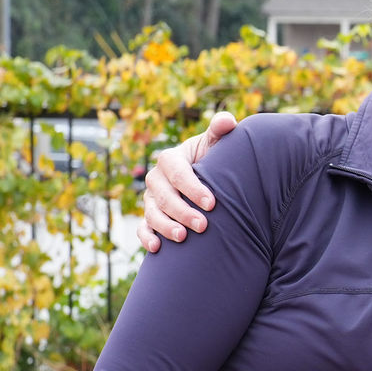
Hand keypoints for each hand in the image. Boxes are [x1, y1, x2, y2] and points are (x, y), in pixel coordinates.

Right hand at [137, 111, 237, 251]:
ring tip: (183, 239)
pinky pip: (143, 228)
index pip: (178, 173)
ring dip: (165, 226)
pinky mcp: (150, 217)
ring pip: (152, 213)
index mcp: (170, 159)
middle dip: (182, 211)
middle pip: (165, 196)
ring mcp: (151, 199)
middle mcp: (156, 179)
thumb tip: (228, 121)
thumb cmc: (213, 160)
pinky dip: (147, 238)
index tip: (212, 203)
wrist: (205, 179)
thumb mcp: (216, 144)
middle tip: (203, 225)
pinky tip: (158, 249)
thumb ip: (221, 131)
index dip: (193, 188)